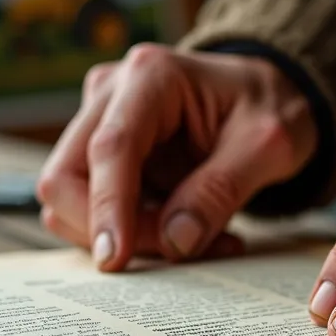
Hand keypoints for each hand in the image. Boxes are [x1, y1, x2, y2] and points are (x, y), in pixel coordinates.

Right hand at [38, 43, 317, 270]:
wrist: (267, 96)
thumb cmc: (269, 107)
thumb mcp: (269, 145)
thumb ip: (221, 190)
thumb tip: (175, 241)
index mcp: (152, 76)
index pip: (110, 147)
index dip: (107, 207)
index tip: (115, 259)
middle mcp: (110, 94)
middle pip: (66, 177)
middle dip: (110, 229)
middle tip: (180, 249)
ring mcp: (99, 124)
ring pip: (70, 202)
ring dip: (124, 236)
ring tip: (197, 240)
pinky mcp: (100, 157)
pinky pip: (92, 210)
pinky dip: (131, 234)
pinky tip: (185, 232)